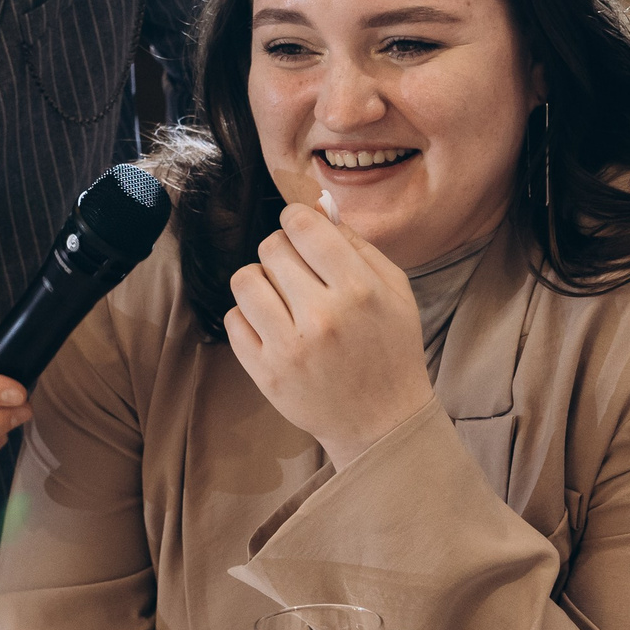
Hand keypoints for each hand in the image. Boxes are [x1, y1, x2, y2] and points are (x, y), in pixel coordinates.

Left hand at [223, 203, 429, 469]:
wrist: (382, 422)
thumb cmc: (391, 349)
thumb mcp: (396, 290)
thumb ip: (357, 245)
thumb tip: (316, 207)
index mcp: (359, 290)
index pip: (303, 226)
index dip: (297, 219)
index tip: (301, 230)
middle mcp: (322, 316)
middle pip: (271, 248)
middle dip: (282, 251)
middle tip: (298, 272)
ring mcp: (290, 348)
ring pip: (245, 280)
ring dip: (261, 281)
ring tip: (281, 296)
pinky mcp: (266, 373)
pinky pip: (233, 320)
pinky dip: (249, 317)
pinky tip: (273, 325)